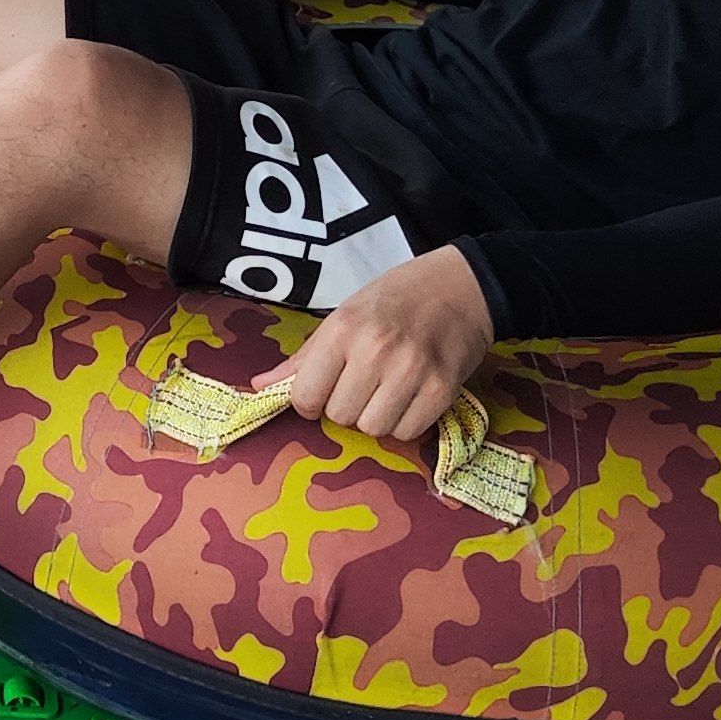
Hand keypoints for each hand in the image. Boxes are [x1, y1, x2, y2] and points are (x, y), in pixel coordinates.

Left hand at [281, 245, 493, 449]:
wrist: (461, 287)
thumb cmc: (395, 300)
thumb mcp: (343, 315)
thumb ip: (303, 357)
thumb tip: (259, 386)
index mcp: (343, 329)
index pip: (305, 396)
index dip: (310, 400)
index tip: (324, 389)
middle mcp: (376, 351)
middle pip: (339, 416)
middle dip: (345, 406)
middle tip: (363, 382)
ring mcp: (412, 372)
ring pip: (373, 429)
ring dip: (376, 416)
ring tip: (387, 388)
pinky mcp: (443, 390)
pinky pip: (408, 432)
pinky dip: (405, 422)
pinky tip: (410, 396)